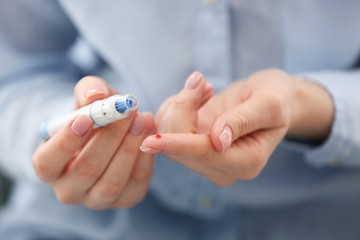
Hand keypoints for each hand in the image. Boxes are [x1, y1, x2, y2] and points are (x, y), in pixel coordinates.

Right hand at [33, 76, 155, 209]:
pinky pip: (137, 182)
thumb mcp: (88, 99)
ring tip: (143, 119)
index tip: (85, 118)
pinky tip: (150, 131)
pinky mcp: (125, 199)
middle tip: (127, 112)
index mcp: (49, 166)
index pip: (47, 163)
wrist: (113, 133)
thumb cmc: (93, 116)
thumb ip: (88, 91)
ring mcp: (97, 199)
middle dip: (110, 138)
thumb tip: (94, 95)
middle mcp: (69, 189)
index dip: (66, 142)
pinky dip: (146, 156)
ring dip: (130, 147)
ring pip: (113, 181)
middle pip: (86, 170)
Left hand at [140, 69, 333, 185]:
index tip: (150, 142)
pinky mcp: (191, 145)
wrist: (268, 97)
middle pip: (181, 144)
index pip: (205, 154)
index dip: (178, 146)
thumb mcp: (270, 102)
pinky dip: (176, 105)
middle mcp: (222, 167)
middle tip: (200, 80)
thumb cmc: (276, 97)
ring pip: (168, 134)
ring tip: (203, 87)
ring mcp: (204, 158)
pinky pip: (167, 126)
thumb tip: (218, 141)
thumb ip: (244, 121)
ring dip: (179, 103)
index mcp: (246, 162)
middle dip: (183, 106)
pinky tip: (197, 96)